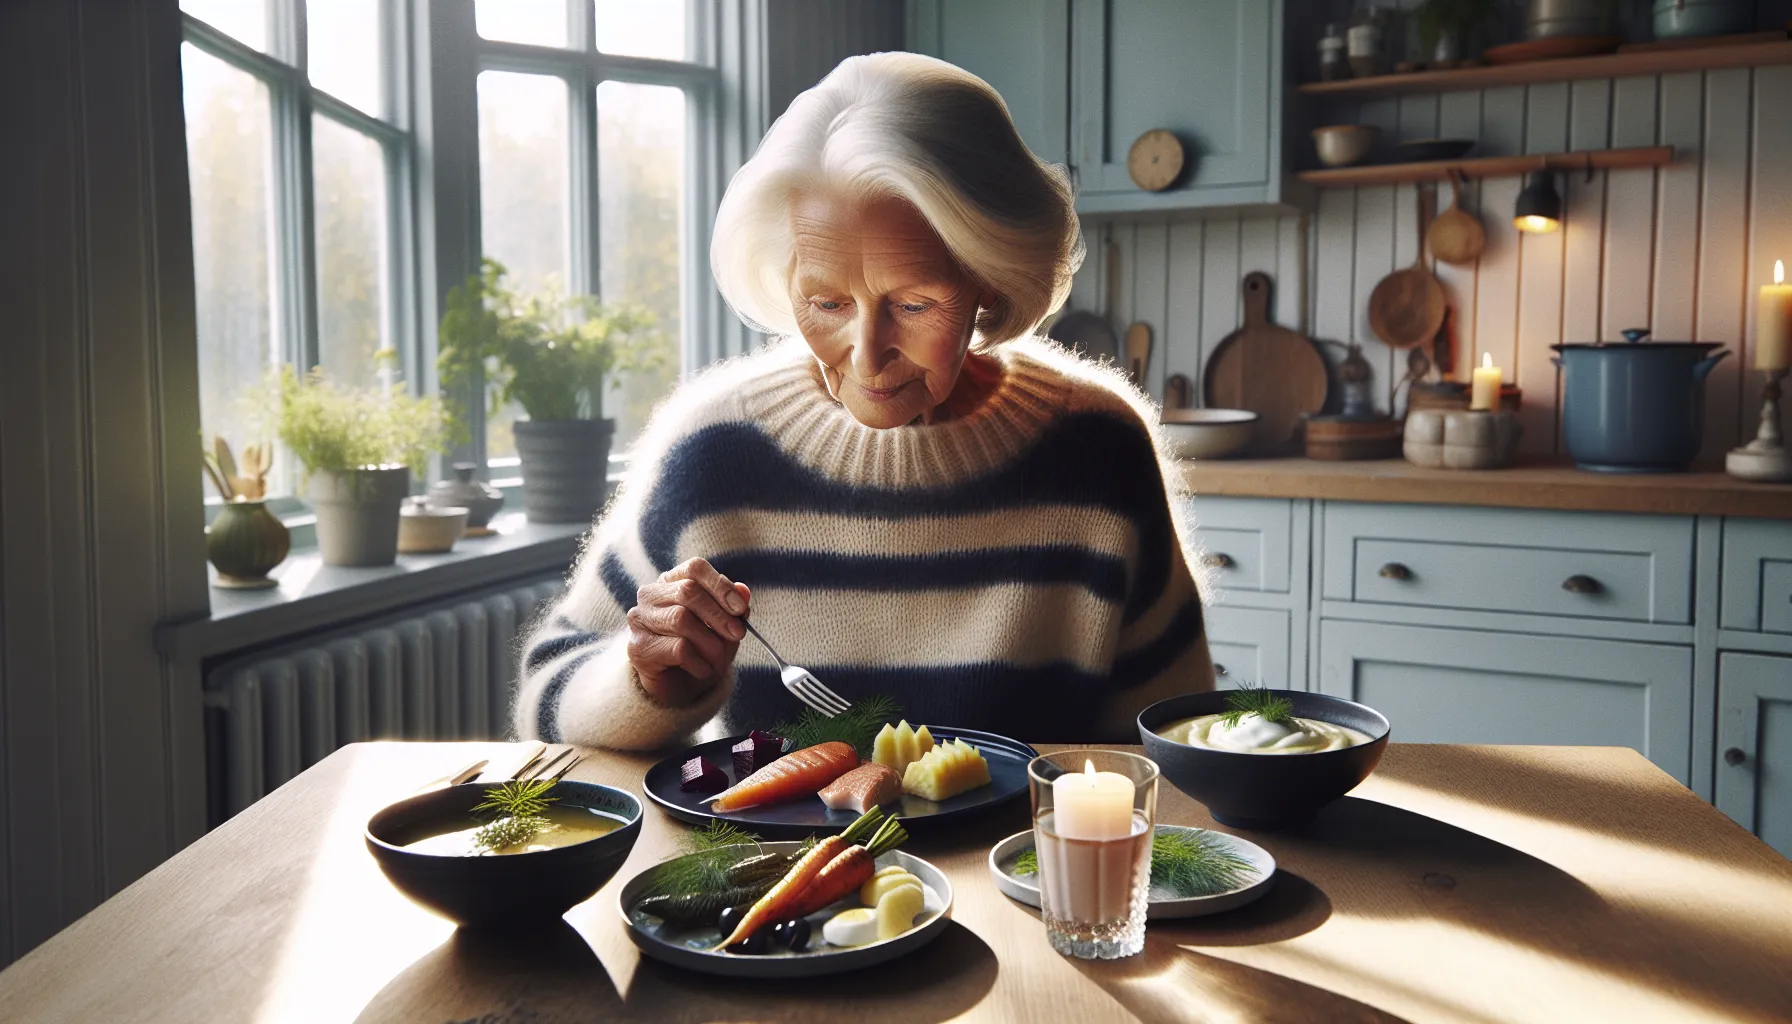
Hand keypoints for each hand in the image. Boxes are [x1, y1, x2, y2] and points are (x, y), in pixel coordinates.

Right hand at [626, 557, 750, 705]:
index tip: (740, 608)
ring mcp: (640, 620)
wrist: (678, 688)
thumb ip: (733, 608)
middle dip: (718, 615)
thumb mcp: (724, 628)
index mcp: (672, 581)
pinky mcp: (638, 647)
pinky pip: (677, 648)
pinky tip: (702, 669)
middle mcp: (651, 595)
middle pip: (688, 591)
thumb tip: (743, 591)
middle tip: (738, 634)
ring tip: (718, 658)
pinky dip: (699, 662)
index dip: (720, 585)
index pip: (694, 568)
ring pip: (681, 619)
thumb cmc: (701, 650)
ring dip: (709, 642)